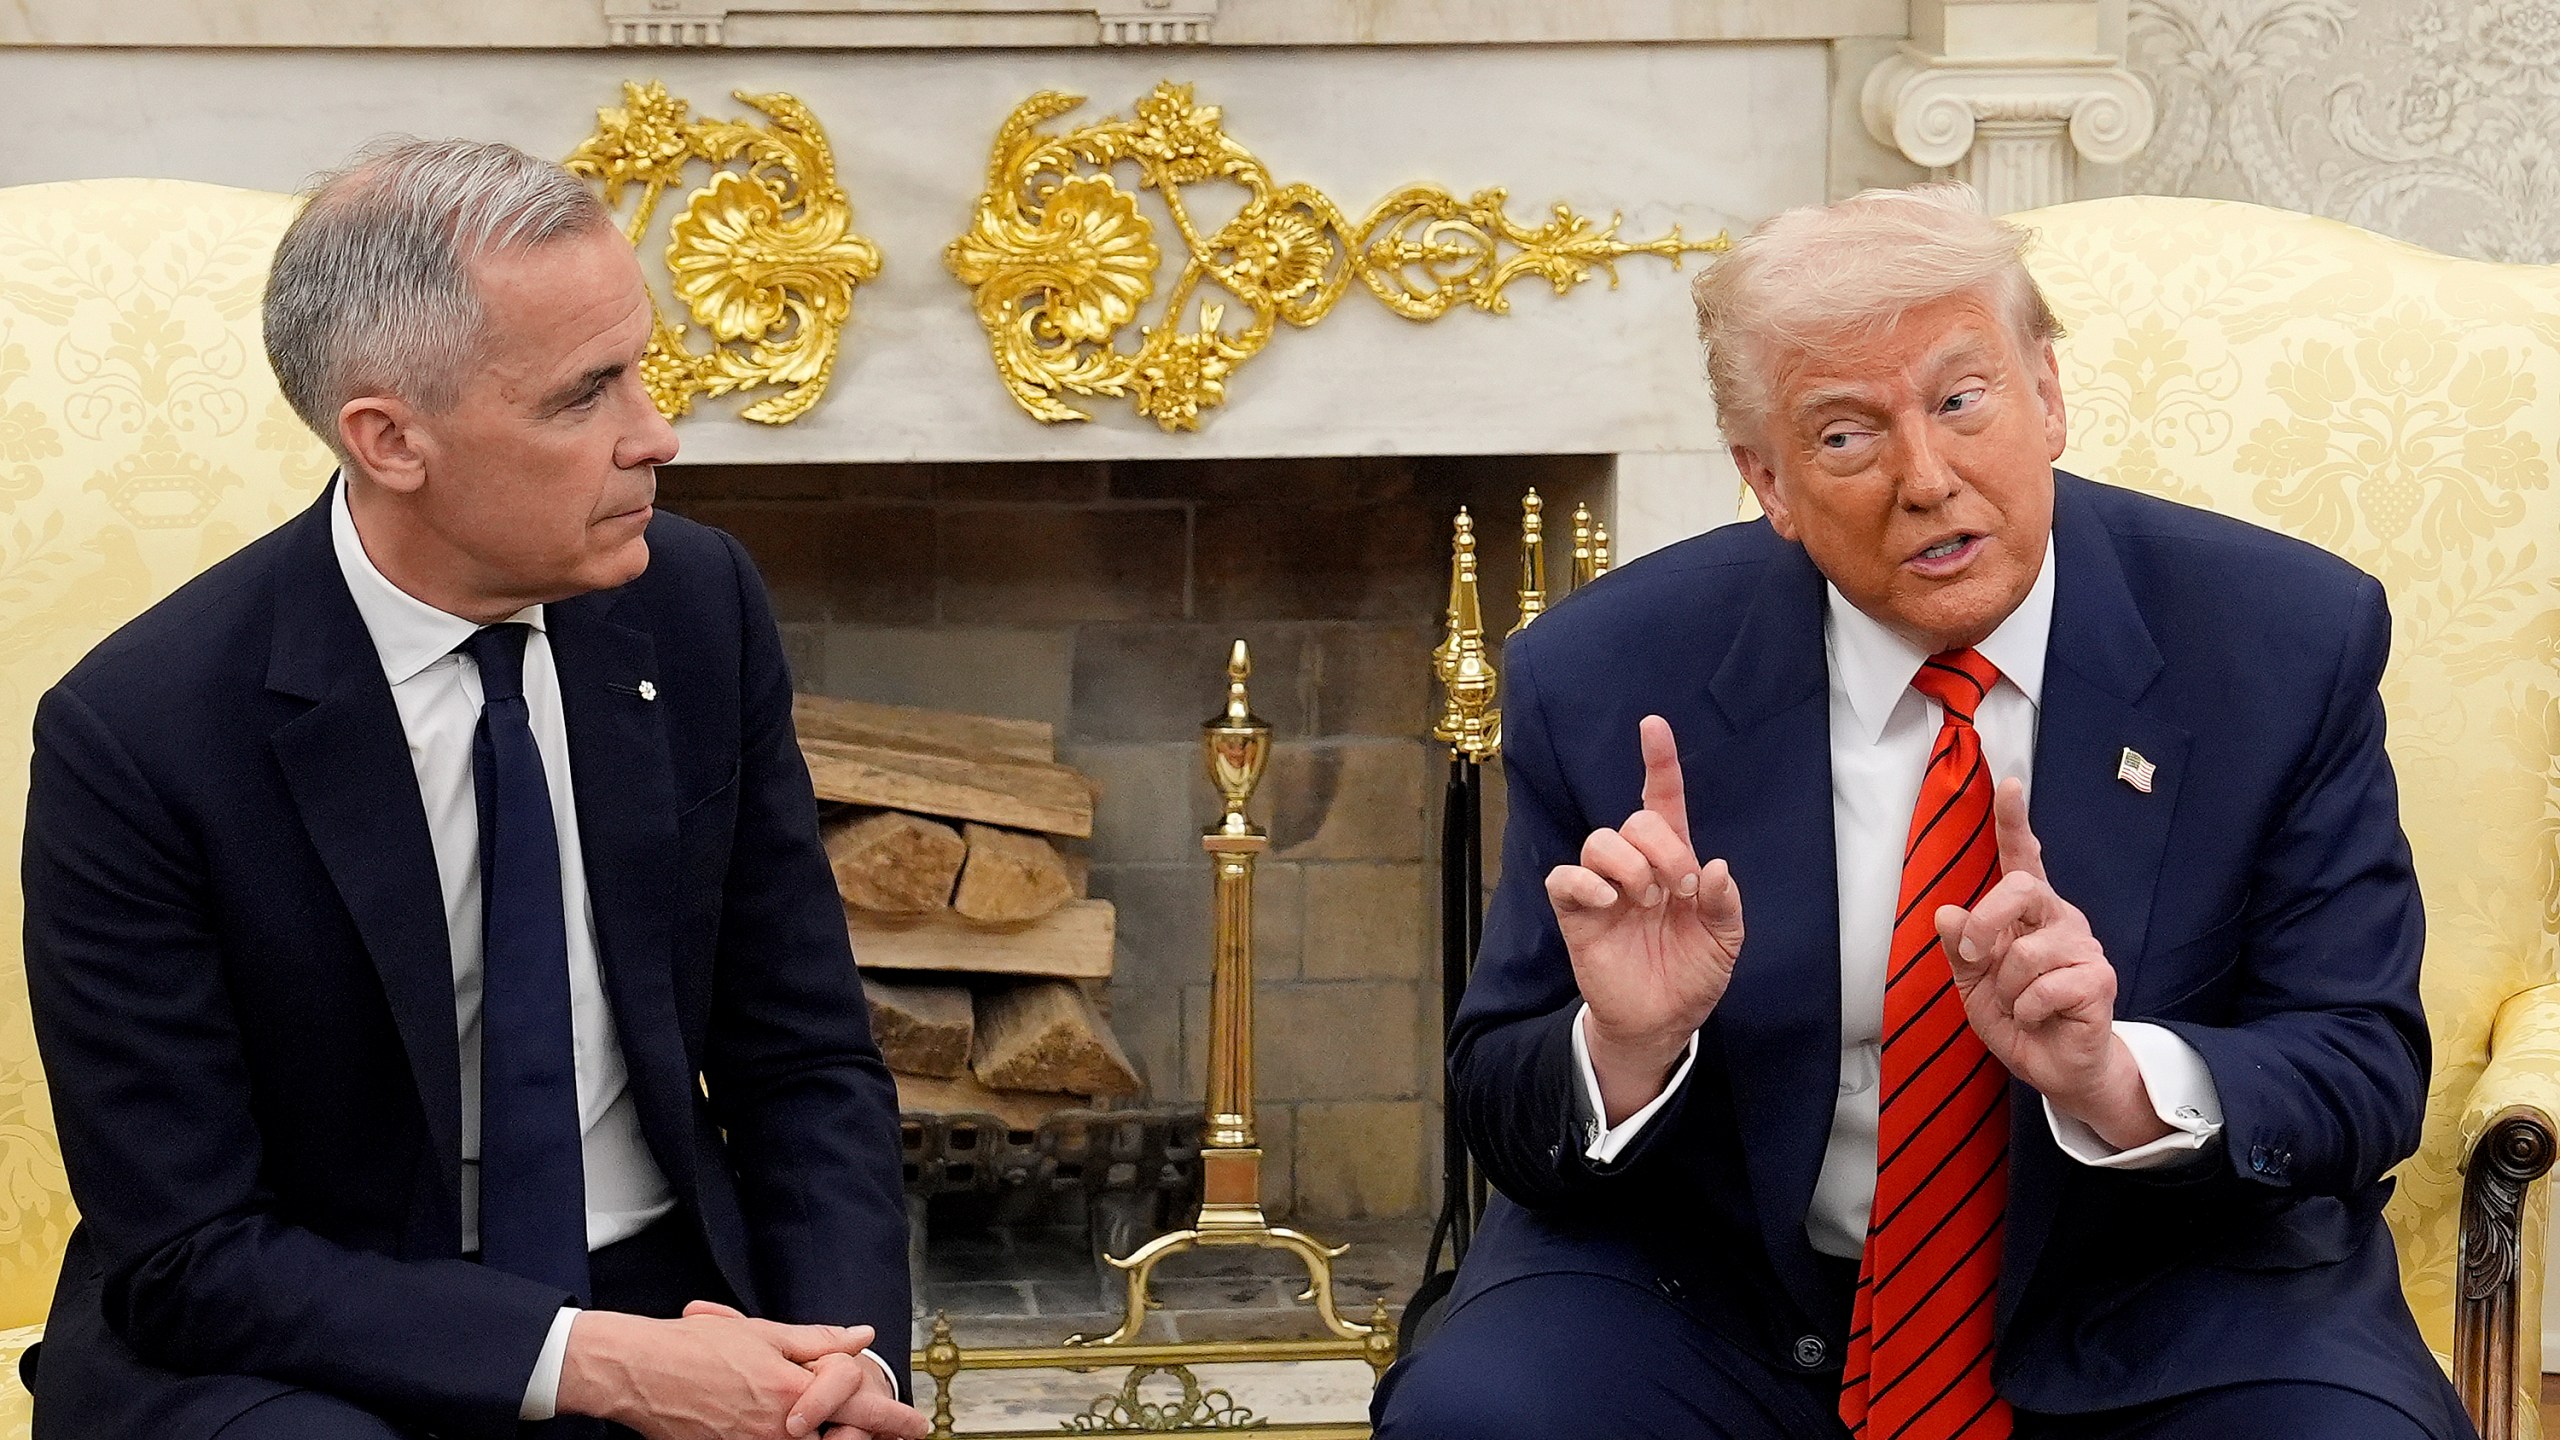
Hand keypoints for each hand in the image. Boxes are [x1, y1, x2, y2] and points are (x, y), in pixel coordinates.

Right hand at [554, 1304, 895, 1439]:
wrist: (639, 1373)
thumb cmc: (694, 1348)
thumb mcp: (763, 1334)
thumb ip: (817, 1341)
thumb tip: (859, 1335)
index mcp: (793, 1391)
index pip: (860, 1408)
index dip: (895, 1418)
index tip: (916, 1424)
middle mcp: (779, 1429)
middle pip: (840, 1439)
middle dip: (858, 1432)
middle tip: (872, 1425)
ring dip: (823, 1435)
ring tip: (822, 1422)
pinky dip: (786, 1438)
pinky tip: (782, 1424)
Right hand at [1543, 715, 1744, 1123]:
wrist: (1662, 1021)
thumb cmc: (1691, 974)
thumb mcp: (1725, 941)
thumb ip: (1724, 903)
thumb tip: (1713, 867)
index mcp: (1673, 863)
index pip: (1661, 802)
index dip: (1659, 762)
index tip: (1653, 726)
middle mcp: (1635, 868)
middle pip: (1634, 822)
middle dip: (1663, 848)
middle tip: (1678, 890)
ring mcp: (1604, 888)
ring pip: (1599, 841)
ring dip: (1629, 865)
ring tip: (1647, 901)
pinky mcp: (1577, 913)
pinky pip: (1564, 878)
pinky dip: (1586, 883)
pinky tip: (1611, 904)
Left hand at [1935, 778, 2168, 1149]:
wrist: (2054, 1067)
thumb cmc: (2017, 1016)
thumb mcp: (1972, 984)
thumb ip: (1960, 949)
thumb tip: (1946, 912)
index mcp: (2029, 913)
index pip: (2023, 858)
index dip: (2015, 821)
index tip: (2010, 782)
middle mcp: (2060, 919)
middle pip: (2019, 889)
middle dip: (1986, 924)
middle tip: (1979, 961)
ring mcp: (2084, 947)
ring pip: (2026, 951)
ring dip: (2007, 989)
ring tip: (2018, 1004)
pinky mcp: (2100, 980)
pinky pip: (2046, 986)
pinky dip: (2028, 1010)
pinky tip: (2039, 1017)